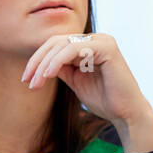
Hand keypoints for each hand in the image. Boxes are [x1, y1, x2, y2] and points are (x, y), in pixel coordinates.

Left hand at [20, 33, 152, 151]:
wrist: (126, 114)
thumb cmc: (104, 100)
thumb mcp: (75, 81)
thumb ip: (61, 69)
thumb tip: (40, 63)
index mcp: (89, 45)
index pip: (55, 45)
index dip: (37, 60)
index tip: (26, 79)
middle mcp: (96, 39)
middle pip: (55, 42)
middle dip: (37, 61)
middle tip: (27, 81)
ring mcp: (102, 41)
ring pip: (61, 45)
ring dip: (44, 64)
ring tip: (35, 83)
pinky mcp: (107, 47)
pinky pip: (74, 49)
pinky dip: (57, 61)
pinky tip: (48, 75)